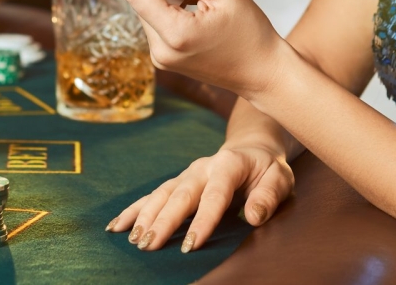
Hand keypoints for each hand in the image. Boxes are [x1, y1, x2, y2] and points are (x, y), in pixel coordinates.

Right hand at [106, 141, 293, 251]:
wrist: (252, 150)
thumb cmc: (267, 169)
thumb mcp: (280, 178)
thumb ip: (269, 196)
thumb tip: (253, 216)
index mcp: (228, 165)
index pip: (215, 195)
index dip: (203, 220)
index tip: (190, 244)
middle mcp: (202, 167)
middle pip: (180, 195)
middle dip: (163, 221)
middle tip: (149, 245)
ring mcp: (186, 174)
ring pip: (161, 194)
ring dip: (144, 216)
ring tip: (132, 239)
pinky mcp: (177, 182)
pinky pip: (152, 196)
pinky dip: (133, 210)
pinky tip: (116, 226)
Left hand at [118, 0, 287, 97]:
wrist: (263, 72)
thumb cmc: (250, 33)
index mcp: (175, 33)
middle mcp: (161, 50)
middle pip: (139, 3)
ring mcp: (161, 59)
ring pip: (146, 13)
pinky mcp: (165, 60)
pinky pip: (156, 26)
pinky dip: (167, 10)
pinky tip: (190, 5)